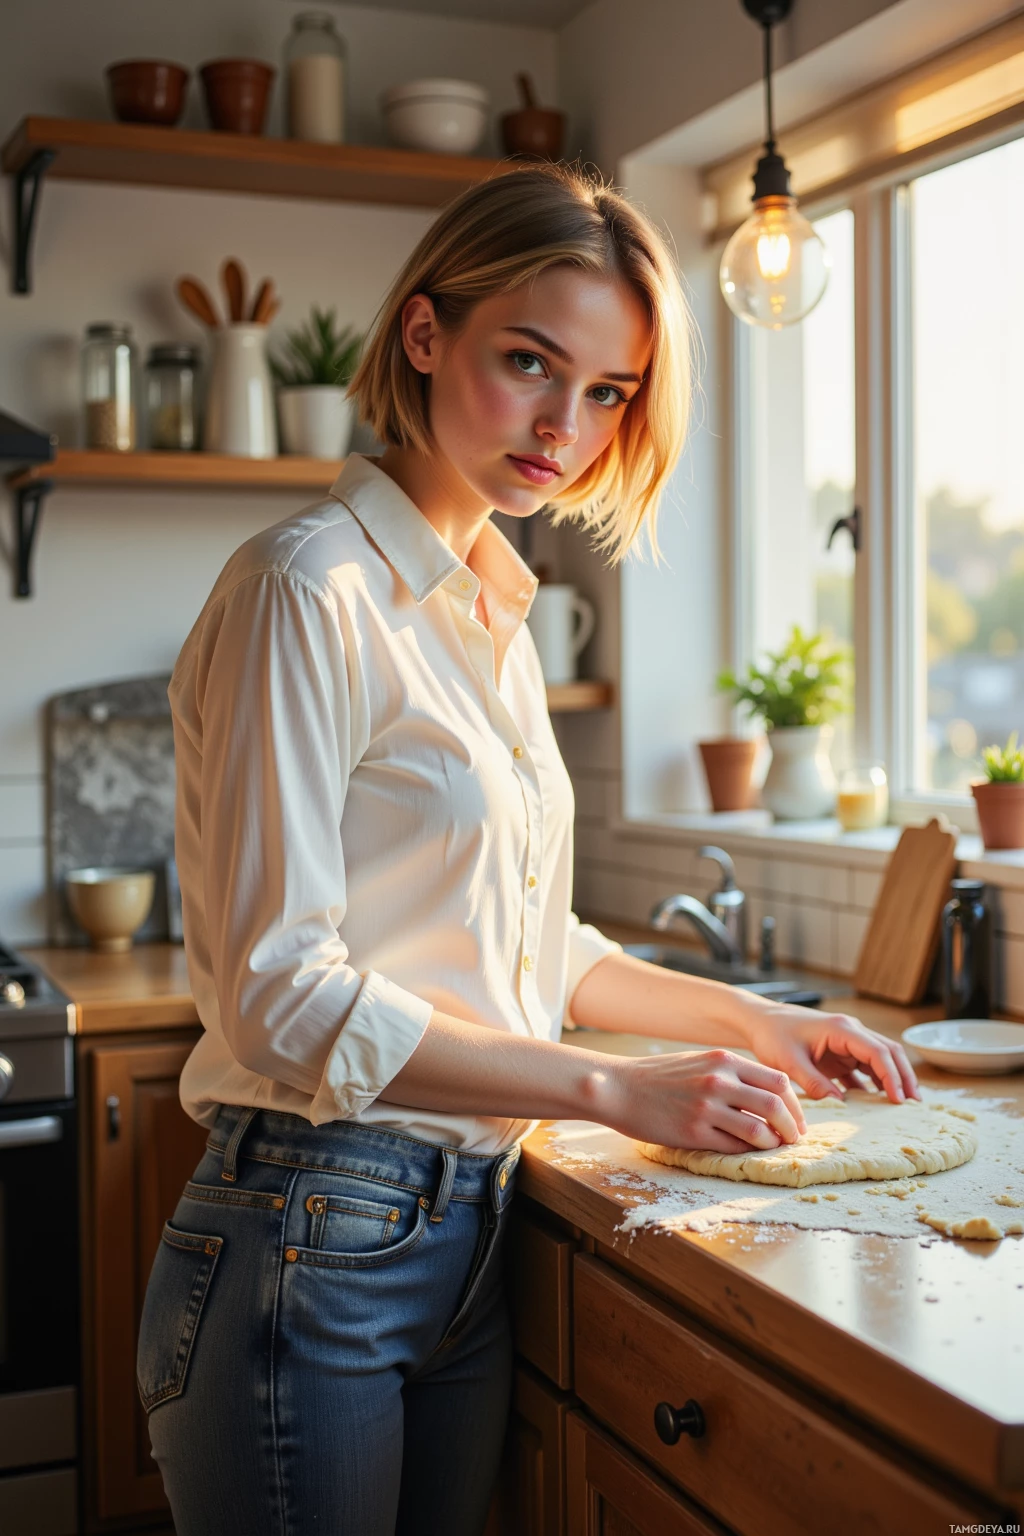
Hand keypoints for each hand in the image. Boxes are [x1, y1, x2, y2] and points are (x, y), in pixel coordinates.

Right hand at [606, 1047, 807, 1153]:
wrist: (618, 1088)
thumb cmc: (657, 1076)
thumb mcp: (698, 1062)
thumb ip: (730, 1073)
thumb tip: (763, 1093)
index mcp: (723, 1060)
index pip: (777, 1081)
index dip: (794, 1103)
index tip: (795, 1118)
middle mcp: (719, 1081)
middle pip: (775, 1105)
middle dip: (791, 1126)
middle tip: (794, 1138)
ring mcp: (707, 1107)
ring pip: (759, 1130)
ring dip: (773, 1143)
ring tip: (773, 1148)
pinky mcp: (693, 1132)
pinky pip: (733, 1146)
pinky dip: (747, 1152)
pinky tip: (747, 1152)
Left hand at [741, 1004, 920, 1103]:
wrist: (759, 1022)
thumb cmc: (773, 1036)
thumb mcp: (789, 1062)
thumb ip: (814, 1083)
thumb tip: (840, 1104)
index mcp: (842, 1029)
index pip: (878, 1052)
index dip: (892, 1076)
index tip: (899, 1100)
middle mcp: (850, 1033)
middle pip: (888, 1053)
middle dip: (903, 1076)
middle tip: (914, 1104)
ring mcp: (847, 1043)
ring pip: (879, 1060)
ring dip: (892, 1080)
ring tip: (904, 1106)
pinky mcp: (840, 1054)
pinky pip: (863, 1069)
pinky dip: (873, 1084)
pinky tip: (877, 1105)